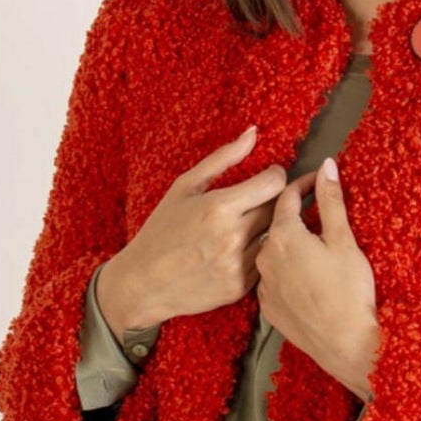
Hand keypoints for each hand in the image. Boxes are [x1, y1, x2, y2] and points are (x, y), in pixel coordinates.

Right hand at [109, 126, 315, 326]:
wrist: (143, 282)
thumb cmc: (161, 230)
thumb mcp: (185, 187)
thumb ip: (223, 158)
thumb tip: (253, 133)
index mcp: (220, 207)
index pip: (274, 184)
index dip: (275, 176)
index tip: (267, 177)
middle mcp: (233, 237)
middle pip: (277, 210)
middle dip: (270, 201)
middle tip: (256, 201)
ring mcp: (238, 265)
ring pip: (274, 237)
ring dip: (267, 228)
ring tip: (246, 226)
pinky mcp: (240, 287)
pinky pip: (264, 262)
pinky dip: (257, 253)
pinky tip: (237, 250)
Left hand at [254, 156, 379, 400]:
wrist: (345, 344)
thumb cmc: (349, 291)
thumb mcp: (344, 240)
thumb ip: (331, 200)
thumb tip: (327, 166)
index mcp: (283, 235)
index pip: (285, 196)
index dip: (303, 184)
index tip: (317, 180)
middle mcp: (265, 257)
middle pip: (276, 224)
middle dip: (295, 212)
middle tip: (316, 208)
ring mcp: (264, 285)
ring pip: (273, 252)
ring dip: (289, 243)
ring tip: (312, 244)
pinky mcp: (268, 308)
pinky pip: (273, 279)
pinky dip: (286, 270)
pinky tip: (305, 274)